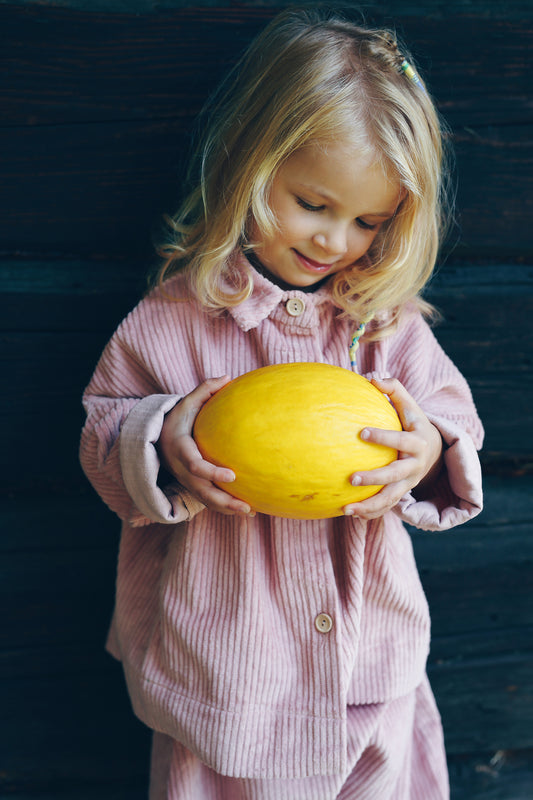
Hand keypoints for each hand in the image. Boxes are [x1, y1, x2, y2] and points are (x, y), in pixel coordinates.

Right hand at [158, 376, 254, 516]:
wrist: (159, 440)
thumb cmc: (178, 418)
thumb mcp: (186, 402)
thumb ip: (205, 390)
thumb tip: (227, 377)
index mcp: (180, 450)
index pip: (195, 466)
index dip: (212, 473)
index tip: (233, 476)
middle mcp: (182, 470)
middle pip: (202, 491)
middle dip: (223, 501)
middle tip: (245, 506)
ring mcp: (187, 482)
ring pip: (206, 501)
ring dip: (227, 509)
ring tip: (250, 512)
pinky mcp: (193, 488)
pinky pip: (209, 502)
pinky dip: (226, 509)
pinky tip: (248, 511)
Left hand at [344, 377, 442, 519]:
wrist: (434, 452)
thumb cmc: (413, 423)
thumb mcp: (410, 405)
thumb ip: (394, 389)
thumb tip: (372, 377)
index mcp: (417, 442)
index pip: (400, 440)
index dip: (383, 437)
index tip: (361, 432)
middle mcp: (415, 465)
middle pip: (395, 476)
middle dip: (374, 478)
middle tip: (351, 478)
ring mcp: (409, 483)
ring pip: (390, 499)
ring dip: (369, 506)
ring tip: (346, 509)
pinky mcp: (402, 495)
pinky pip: (386, 508)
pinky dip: (369, 514)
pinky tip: (347, 514)